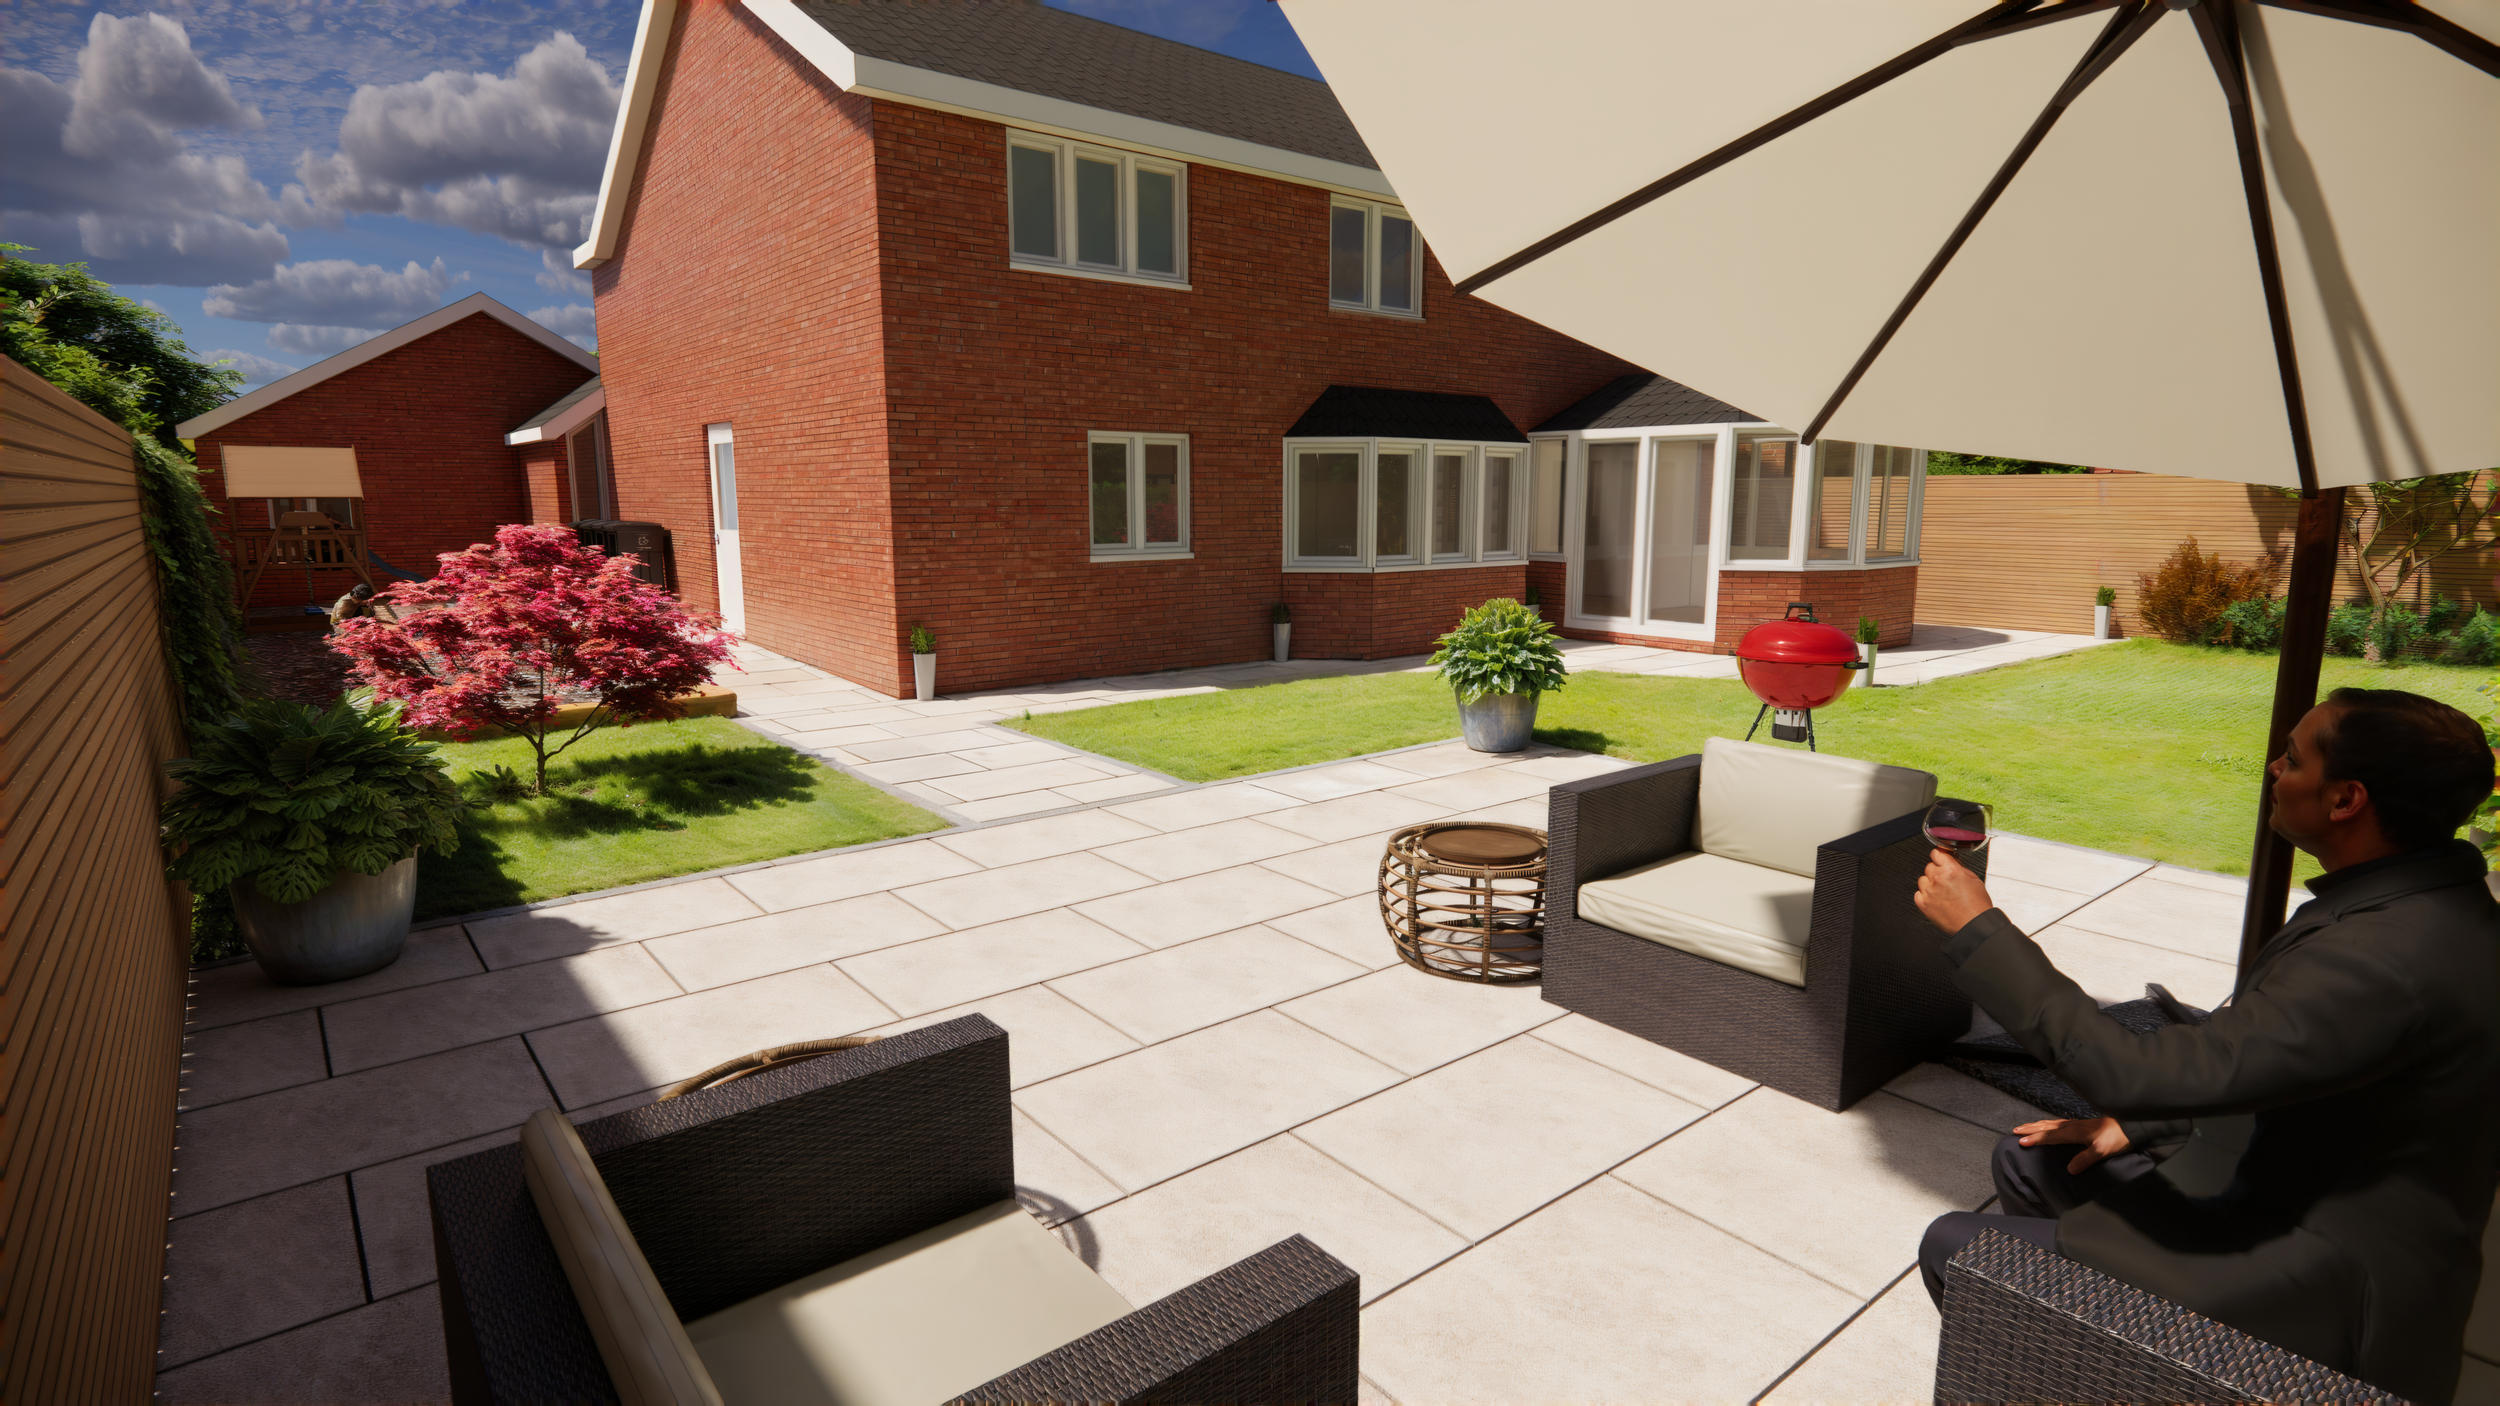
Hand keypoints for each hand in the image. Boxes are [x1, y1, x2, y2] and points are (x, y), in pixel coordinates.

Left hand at [1913, 848, 1995, 933]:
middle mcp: (1938, 879)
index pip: (1936, 854)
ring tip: (1941, 892)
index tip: (1939, 858)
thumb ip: (1960, 870)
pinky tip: (1934, 899)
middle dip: (1936, 871)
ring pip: (1922, 880)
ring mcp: (1929, 892)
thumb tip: (1951, 865)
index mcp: (1951, 871)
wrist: (1974, 924)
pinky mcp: (1924, 904)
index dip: (1939, 856)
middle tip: (1945, 880)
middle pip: (1929, 867)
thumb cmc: (1977, 905)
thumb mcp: (1974, 880)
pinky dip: (1924, 895)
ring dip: (1929, 883)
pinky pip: (1918, 894)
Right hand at [2013, 1116, 2131, 1174]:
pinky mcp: (2081, 1125)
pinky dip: (2048, 1124)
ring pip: (2051, 1124)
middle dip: (2030, 1129)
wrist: (2130, 1126)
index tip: (2020, 1142)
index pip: (2050, 1136)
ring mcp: (2076, 1124)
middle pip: (2046, 1127)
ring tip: (2024, 1127)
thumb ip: (2085, 1159)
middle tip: (2015, 1131)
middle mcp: (2072, 1126)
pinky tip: (2047, 1125)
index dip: (2035, 1139)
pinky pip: (2058, 1123)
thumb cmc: (2117, 1138)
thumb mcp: (2102, 1151)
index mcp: (2074, 1132)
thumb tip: (2069, 1169)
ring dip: (2036, 1125)